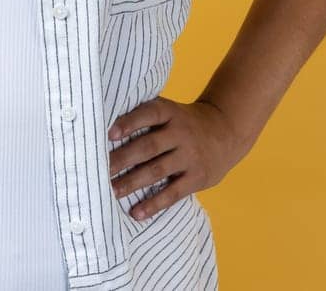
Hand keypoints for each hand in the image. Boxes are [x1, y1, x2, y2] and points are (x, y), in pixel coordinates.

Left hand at [106, 97, 253, 220]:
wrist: (226, 131)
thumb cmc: (184, 123)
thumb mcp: (171, 112)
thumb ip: (146, 117)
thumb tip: (105, 130)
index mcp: (171, 113)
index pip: (149, 114)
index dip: (130, 123)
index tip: (109, 134)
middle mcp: (181, 133)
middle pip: (148, 146)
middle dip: (122, 159)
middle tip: (99, 170)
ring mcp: (190, 156)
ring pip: (157, 170)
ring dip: (132, 182)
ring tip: (112, 191)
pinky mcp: (198, 177)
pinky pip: (173, 193)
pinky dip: (154, 204)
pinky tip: (136, 212)